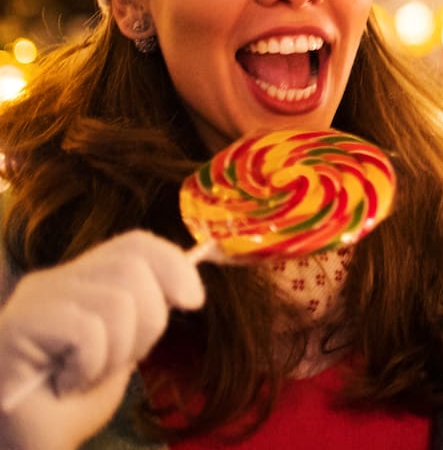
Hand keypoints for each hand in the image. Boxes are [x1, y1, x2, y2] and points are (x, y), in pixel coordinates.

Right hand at [0, 231, 205, 449]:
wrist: (26, 447)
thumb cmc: (70, 406)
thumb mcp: (123, 351)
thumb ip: (146, 313)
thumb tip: (187, 289)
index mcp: (78, 282)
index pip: (135, 244)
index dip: (174, 265)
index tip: (194, 301)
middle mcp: (51, 281)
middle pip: (132, 266)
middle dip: (148, 323)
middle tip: (118, 362)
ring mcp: (30, 301)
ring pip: (116, 301)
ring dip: (116, 353)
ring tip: (85, 378)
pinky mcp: (15, 326)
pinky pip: (86, 330)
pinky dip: (90, 366)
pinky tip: (65, 386)